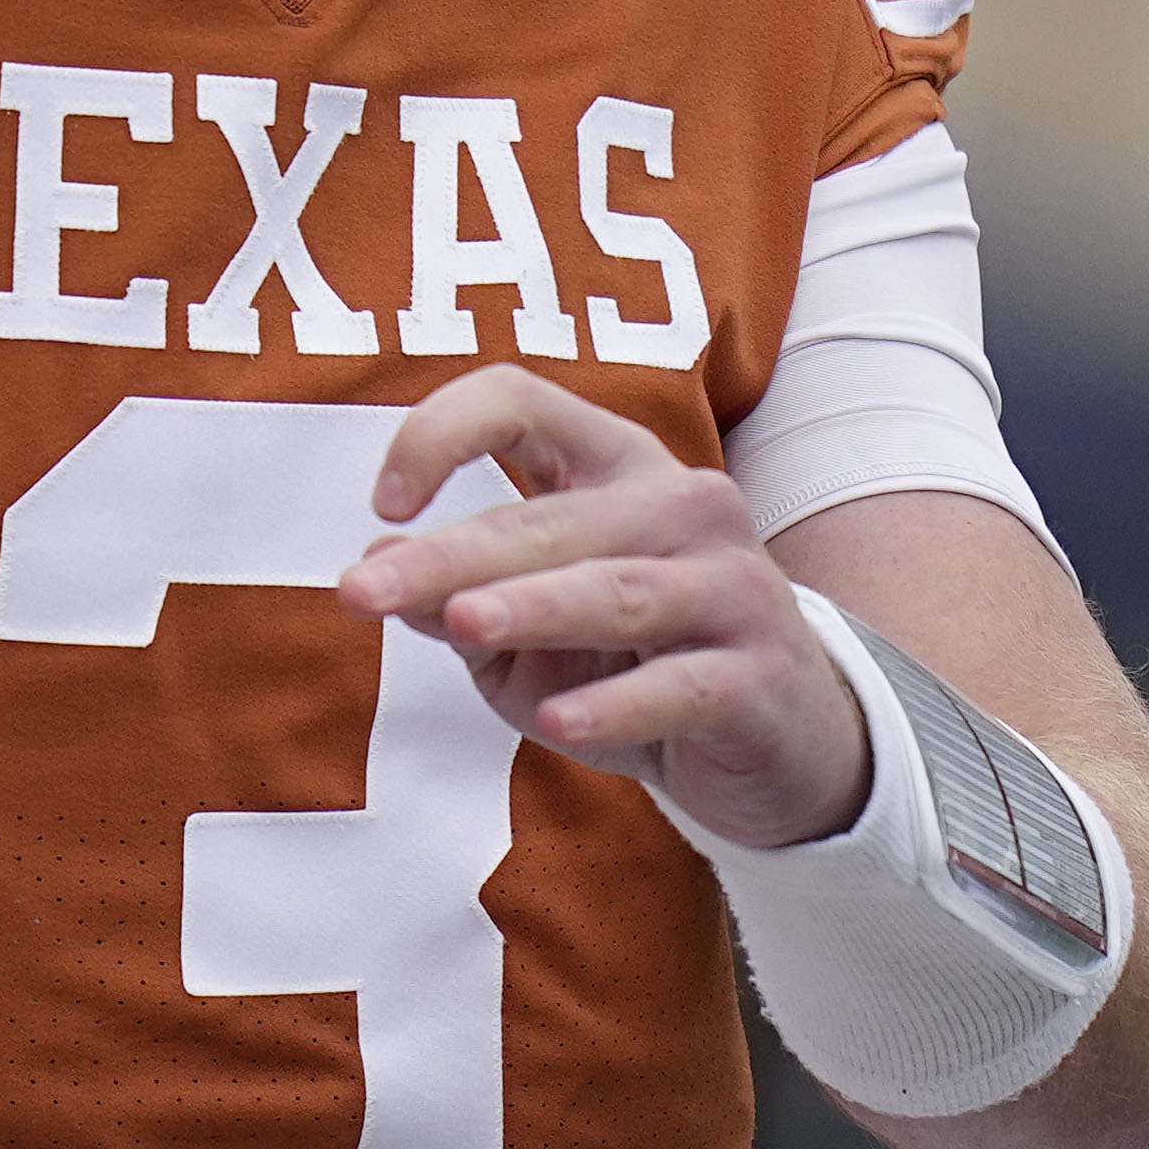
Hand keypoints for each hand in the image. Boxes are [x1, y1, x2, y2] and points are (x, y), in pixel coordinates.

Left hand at [340, 362, 872, 850]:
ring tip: (462, 622)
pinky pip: (681, 685)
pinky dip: (617, 704)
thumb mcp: (533, 635)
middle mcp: (684, 506)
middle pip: (552, 518)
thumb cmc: (634, 667)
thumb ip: (462, 597)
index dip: (443, 433)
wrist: (782, 745)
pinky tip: (559, 720)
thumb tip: (380, 563)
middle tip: (366, 590)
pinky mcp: (761, 677)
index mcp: (617, 467)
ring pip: (618, 591)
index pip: (522, 402)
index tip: (384, 500)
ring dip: (535, 607)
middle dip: (454, 556)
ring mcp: (734, 588)